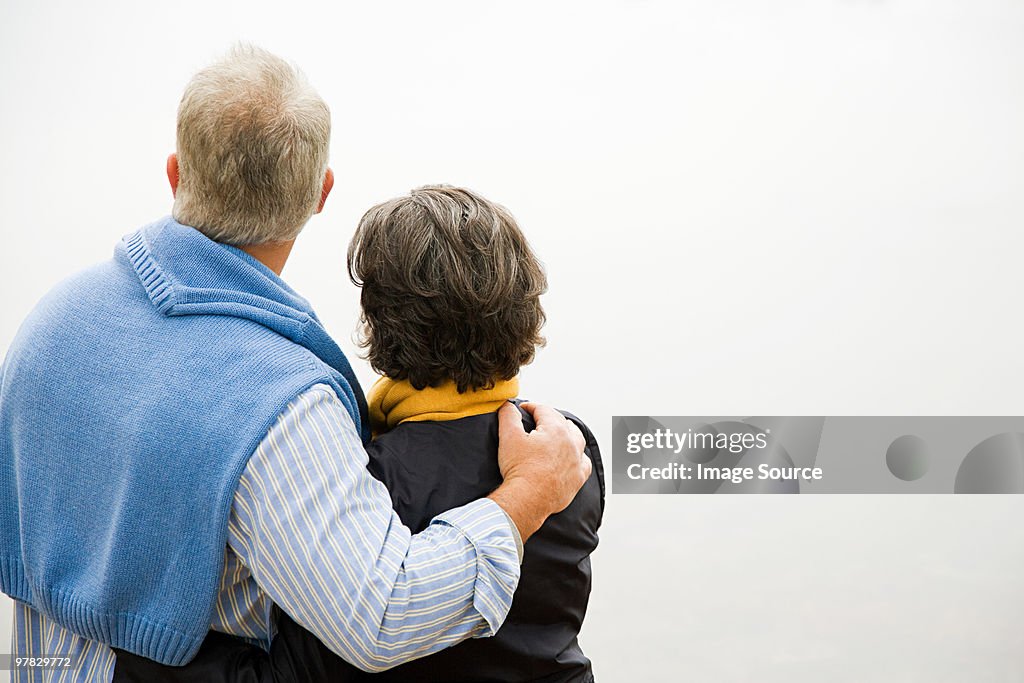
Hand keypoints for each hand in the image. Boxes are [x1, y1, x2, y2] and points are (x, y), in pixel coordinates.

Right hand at [487, 402, 590, 541]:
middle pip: (562, 422)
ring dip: (568, 433)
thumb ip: (508, 416)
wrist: (527, 499)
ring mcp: (576, 461)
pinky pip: (584, 463)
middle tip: (536, 420)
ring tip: (558, 432)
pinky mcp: (577, 479)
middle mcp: (571, 443)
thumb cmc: (519, 469)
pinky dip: (579, 457)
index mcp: (556, 430)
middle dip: (549, 418)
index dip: (531, 407)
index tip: (522, 409)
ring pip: (578, 439)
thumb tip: (508, 405)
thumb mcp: (508, 436)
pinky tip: (573, 458)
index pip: (544, 410)